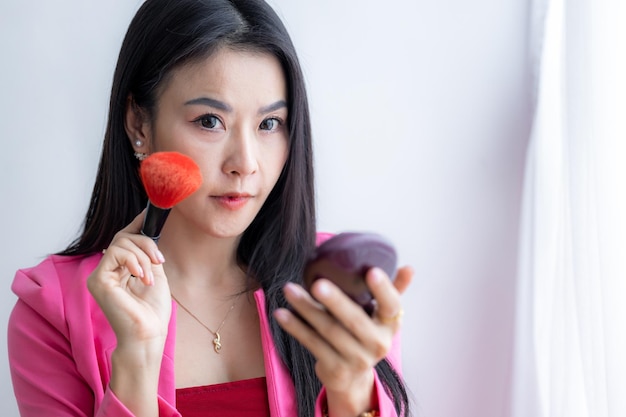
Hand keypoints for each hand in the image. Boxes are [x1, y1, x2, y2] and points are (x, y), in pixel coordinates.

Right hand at [87, 210, 170, 348]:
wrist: (148, 334)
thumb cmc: (152, 312)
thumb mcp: (154, 274)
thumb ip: (148, 255)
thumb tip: (149, 232)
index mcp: (120, 270)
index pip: (123, 240)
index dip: (136, 225)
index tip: (149, 215)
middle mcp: (107, 271)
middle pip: (123, 238)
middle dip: (145, 243)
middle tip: (158, 259)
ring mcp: (99, 276)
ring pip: (120, 243)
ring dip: (142, 256)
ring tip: (149, 277)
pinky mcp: (97, 280)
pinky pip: (115, 254)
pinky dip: (133, 261)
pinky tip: (141, 277)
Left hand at [275, 266, 412, 416]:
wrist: (353, 377)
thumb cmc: (365, 334)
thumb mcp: (381, 316)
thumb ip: (393, 291)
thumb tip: (409, 268)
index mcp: (390, 325)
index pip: (392, 305)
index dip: (384, 289)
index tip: (371, 271)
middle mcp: (377, 344)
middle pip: (355, 319)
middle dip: (335, 300)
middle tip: (317, 283)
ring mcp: (357, 359)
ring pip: (328, 330)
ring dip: (306, 309)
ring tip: (289, 290)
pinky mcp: (335, 369)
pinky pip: (312, 344)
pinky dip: (295, 327)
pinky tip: (281, 313)